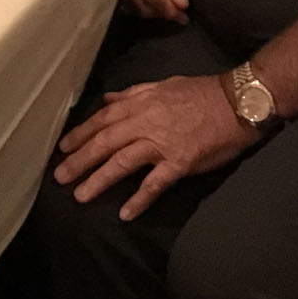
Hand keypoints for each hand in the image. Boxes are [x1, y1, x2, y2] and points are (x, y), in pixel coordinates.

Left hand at [54, 75, 254, 219]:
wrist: (237, 102)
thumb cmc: (201, 92)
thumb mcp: (162, 85)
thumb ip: (132, 93)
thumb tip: (107, 100)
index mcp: (140, 103)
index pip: (102, 120)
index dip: (80, 134)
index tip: (62, 148)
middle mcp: (145, 122)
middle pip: (105, 142)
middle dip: (79, 160)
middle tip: (60, 177)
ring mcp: (162, 143)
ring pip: (122, 163)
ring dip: (99, 180)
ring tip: (80, 195)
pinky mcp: (180, 162)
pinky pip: (155, 184)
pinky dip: (139, 199)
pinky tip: (125, 213)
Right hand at [123, 0, 191, 22]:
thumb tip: (181, 5)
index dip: (170, 10)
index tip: (185, 17)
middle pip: (143, 4)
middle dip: (163, 13)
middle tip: (181, 14)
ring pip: (136, 7)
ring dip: (155, 12)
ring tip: (171, 7)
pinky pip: (130, 3)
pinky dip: (145, 8)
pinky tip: (157, 4)